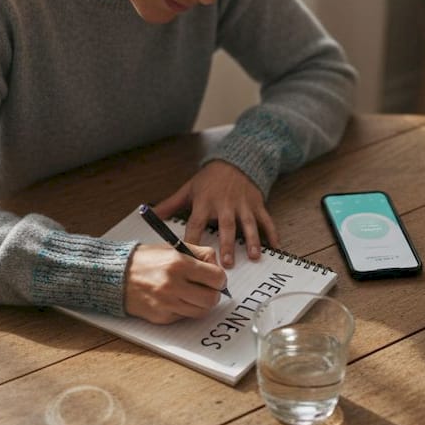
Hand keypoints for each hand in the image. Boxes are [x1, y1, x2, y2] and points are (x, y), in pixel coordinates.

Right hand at [124, 244, 226, 323]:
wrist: (116, 275)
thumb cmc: (146, 259)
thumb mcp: (174, 247)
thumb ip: (200, 254)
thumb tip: (218, 267)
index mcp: (178, 263)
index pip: (216, 277)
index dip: (220, 279)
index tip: (216, 278)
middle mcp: (173, 285)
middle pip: (211, 299)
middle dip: (213, 294)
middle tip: (207, 288)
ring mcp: (166, 303)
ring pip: (201, 312)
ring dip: (200, 303)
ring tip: (192, 293)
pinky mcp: (161, 317)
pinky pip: (184, 317)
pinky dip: (184, 309)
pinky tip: (175, 298)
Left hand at [155, 160, 278, 267]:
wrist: (235, 160)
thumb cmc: (209, 180)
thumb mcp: (188, 189)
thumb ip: (170, 204)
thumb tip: (148, 214)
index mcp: (205, 202)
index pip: (196, 223)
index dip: (193, 239)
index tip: (190, 257)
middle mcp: (225, 204)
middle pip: (225, 226)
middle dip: (227, 244)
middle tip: (227, 263)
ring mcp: (243, 205)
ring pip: (248, 224)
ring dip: (252, 240)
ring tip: (254, 257)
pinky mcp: (257, 204)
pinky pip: (266, 220)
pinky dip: (271, 233)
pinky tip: (275, 247)